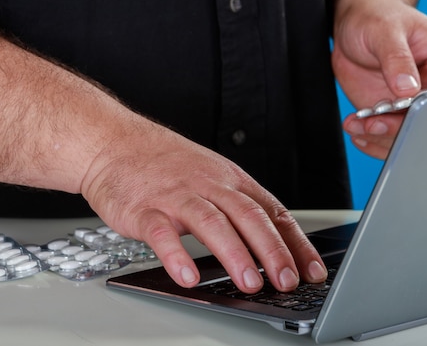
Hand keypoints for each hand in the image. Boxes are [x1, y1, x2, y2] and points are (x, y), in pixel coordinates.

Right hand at [79, 116, 327, 292]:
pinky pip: (162, 233)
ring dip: (234, 254)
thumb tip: (271, 245)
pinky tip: (188, 276)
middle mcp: (207, 184)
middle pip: (247, 215)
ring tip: (249, 284)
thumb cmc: (165, 165)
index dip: (295, 242)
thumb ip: (236, 207)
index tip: (311, 271)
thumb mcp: (210, 175)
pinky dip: (176, 255)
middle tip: (287, 281)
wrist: (115, 143)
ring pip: (211, 222)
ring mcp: (176, 196)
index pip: (271, 210)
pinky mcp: (144, 209)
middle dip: (271, 250)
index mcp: (229, 178)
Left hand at [332, 0, 426, 158]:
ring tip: (360, 125)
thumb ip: (397, 58)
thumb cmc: (377, 16)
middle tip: (377, 122)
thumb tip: (408, 88)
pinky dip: (368, 136)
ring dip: (381, 135)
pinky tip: (355, 130)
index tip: (409, 106)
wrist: (353, 22)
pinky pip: (382, 133)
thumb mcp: (386, 30)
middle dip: (403, 127)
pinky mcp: (386, 112)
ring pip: (405, 132)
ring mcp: (407, 103)